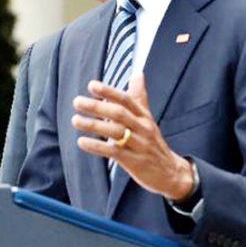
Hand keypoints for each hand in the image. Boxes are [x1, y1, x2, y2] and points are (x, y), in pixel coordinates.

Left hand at [71, 74, 193, 200]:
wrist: (170, 172)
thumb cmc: (153, 143)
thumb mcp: (148, 119)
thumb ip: (139, 98)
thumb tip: (138, 74)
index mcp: (144, 117)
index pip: (127, 100)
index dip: (110, 92)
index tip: (92, 85)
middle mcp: (143, 129)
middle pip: (119, 114)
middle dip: (97, 107)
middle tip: (77, 101)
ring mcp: (139, 145)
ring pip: (115, 132)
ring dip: (94, 125)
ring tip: (75, 120)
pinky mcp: (134, 162)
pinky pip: (114, 152)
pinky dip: (97, 146)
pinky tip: (82, 142)